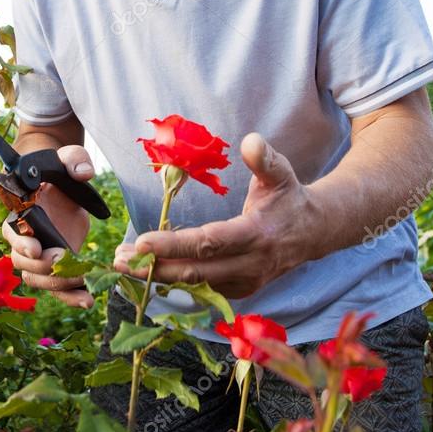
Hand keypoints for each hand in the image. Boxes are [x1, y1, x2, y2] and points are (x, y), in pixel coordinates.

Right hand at [2, 145, 94, 307]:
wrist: (64, 184)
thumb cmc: (59, 168)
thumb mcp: (67, 157)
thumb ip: (74, 160)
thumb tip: (83, 172)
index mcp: (20, 213)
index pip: (12, 233)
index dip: (21, 242)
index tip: (36, 248)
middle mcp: (25, 238)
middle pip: (23, 262)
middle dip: (43, 265)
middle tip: (64, 257)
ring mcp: (40, 255)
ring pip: (38, 279)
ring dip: (58, 285)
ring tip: (83, 285)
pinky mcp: (57, 266)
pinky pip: (58, 287)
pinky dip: (70, 297)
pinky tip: (87, 300)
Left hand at [113, 133, 314, 297]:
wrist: (313, 233)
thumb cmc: (289, 198)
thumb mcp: (281, 173)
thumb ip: (264, 158)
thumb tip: (251, 141)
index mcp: (256, 236)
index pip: (208, 244)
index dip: (174, 245)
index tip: (142, 242)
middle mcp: (249, 265)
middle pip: (195, 273)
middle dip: (154, 268)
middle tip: (119, 260)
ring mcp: (245, 283)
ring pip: (195, 285)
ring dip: (157, 276)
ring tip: (123, 265)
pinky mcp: (239, 290)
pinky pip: (202, 289)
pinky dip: (173, 282)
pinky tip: (147, 271)